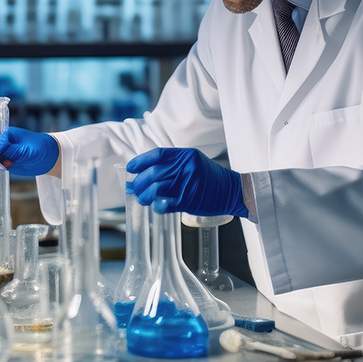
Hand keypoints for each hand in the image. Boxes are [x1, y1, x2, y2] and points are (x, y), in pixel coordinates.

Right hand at [0, 125, 58, 176]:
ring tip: (8, 164)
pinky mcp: (6, 162)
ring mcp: (4, 153)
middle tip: (0, 160)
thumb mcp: (25, 149)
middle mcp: (3, 142)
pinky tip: (3, 168)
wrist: (49, 157)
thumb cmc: (39, 147)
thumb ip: (9, 150)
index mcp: (7, 133)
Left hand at [126, 148, 247, 217]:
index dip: (140, 162)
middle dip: (138, 182)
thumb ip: (172, 165)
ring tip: (142, 199)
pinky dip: (157, 206)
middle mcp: (186, 167)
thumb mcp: (192, 163)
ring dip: (144, 195)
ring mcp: (187, 183)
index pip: (156, 155)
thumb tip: (145, 172)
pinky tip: (156, 206)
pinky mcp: (189, 200)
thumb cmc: (210, 178)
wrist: (232, 191)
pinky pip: (165, 203)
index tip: (130, 168)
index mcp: (185, 155)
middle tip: (133, 188)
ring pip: (156, 188)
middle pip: (153, 173)